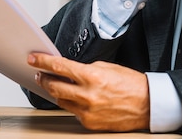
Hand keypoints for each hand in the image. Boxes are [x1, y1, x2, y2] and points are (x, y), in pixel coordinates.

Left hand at [28, 53, 149, 131]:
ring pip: (61, 100)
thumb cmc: (131, 84)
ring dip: (55, 91)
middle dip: (44, 78)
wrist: (147, 105)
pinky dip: (71, 103)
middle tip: (39, 73)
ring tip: (54, 83)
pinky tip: (73, 97)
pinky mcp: (89, 123)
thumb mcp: (107, 67)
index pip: (60, 67)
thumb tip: (68, 70)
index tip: (33, 59)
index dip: (43, 62)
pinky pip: (73, 111)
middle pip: (54, 86)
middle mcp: (87, 95)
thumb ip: (85, 69)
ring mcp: (87, 111)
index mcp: (92, 77)